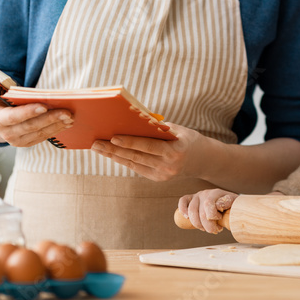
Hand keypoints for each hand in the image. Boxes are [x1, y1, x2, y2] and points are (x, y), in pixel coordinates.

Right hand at [0, 82, 72, 146]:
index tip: (44, 106)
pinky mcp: (27, 143)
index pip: (14, 117)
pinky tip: (67, 123)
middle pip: (32, 126)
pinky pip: (43, 137)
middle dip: (50, 119)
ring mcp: (17, 141)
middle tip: (67, 112)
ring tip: (70, 117)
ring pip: (40, 133)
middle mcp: (7, 134)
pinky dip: (56, 130)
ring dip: (57, 125)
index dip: (29, 112)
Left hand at [90, 122, 207, 181]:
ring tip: (99, 148)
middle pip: (136, 157)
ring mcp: (163, 175)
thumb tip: (135, 120)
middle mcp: (169, 166)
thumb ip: (158, 128)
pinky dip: (124, 160)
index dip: (130, 143)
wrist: (203, 161)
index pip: (148, 146)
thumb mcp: (178, 130)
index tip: (113, 138)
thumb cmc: (189, 139)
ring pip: (134, 164)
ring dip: (114, 156)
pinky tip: (112, 153)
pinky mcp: (158, 179)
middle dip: (114, 150)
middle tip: (96, 143)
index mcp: (175, 151)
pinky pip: (137, 168)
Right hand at [178, 188, 238, 233]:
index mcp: (216, 193)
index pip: (209, 204)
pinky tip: (186, 218)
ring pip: (191, 210)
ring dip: (197, 224)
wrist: (229, 203)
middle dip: (207, 226)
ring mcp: (198, 195)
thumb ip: (230, 203)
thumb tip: (219, 206)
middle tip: (215, 231)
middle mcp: (206, 193)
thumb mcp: (235, 204)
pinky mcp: (191, 198)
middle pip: (201, 212)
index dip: (213, 217)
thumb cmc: (232, 206)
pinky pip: (183, 201)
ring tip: (206, 229)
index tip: (221, 224)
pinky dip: (182, 209)